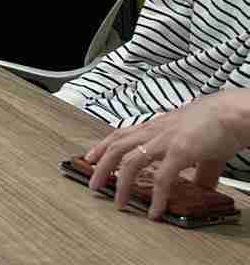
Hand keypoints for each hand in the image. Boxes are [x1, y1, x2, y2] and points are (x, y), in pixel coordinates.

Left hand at [86, 91, 249, 219]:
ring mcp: (165, 141)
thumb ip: (196, 166)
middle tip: (92, 183)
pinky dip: (156, 197)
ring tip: (118, 202)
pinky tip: (154, 211)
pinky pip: (162, 178)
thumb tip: (201, 185)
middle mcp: (154, 131)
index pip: (120, 134)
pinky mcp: (180, 152)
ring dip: (120, 183)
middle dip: (101, 165)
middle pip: (117, 146)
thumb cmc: (217, 124)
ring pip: (130, 160)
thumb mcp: (197, 144)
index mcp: (155, 127)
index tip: (89, 158)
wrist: (233, 113)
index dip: (103, 146)